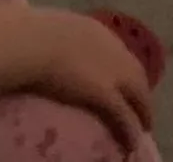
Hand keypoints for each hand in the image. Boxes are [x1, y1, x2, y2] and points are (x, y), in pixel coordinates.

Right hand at [40, 11, 152, 154]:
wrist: (30, 42)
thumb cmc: (30, 33)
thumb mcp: (52, 30)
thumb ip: (61, 40)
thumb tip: (53, 49)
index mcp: (95, 30)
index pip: (119, 52)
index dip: (124, 69)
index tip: (123, 82)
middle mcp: (111, 47)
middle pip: (136, 73)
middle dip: (141, 92)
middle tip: (140, 108)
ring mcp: (110, 70)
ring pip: (137, 94)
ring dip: (143, 112)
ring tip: (142, 128)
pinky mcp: (104, 93)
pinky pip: (124, 115)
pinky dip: (130, 130)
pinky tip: (131, 142)